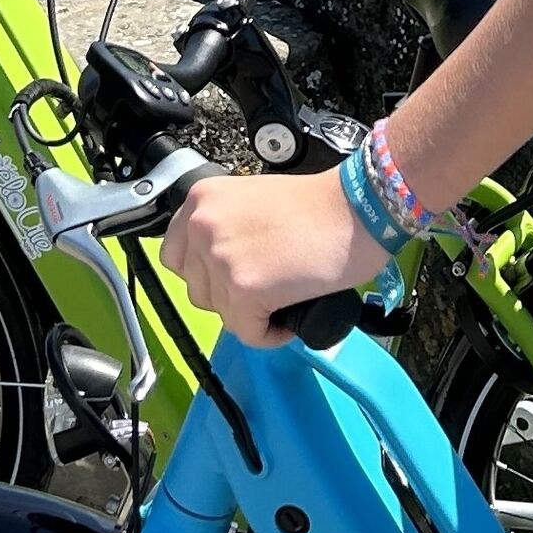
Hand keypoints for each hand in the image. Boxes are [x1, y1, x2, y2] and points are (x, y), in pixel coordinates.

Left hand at [162, 168, 390, 348]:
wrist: (357, 208)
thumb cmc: (319, 205)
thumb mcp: (252, 199)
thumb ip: (226, 225)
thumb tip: (218, 268)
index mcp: (201, 200)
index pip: (175, 256)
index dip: (206, 272)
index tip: (231, 276)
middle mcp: (202, 227)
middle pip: (198, 289)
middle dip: (230, 295)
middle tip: (266, 286)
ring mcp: (221, 260)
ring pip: (223, 314)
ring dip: (251, 314)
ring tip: (282, 298)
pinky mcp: (245, 291)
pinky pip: (249, 333)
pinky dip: (270, 334)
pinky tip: (289, 318)